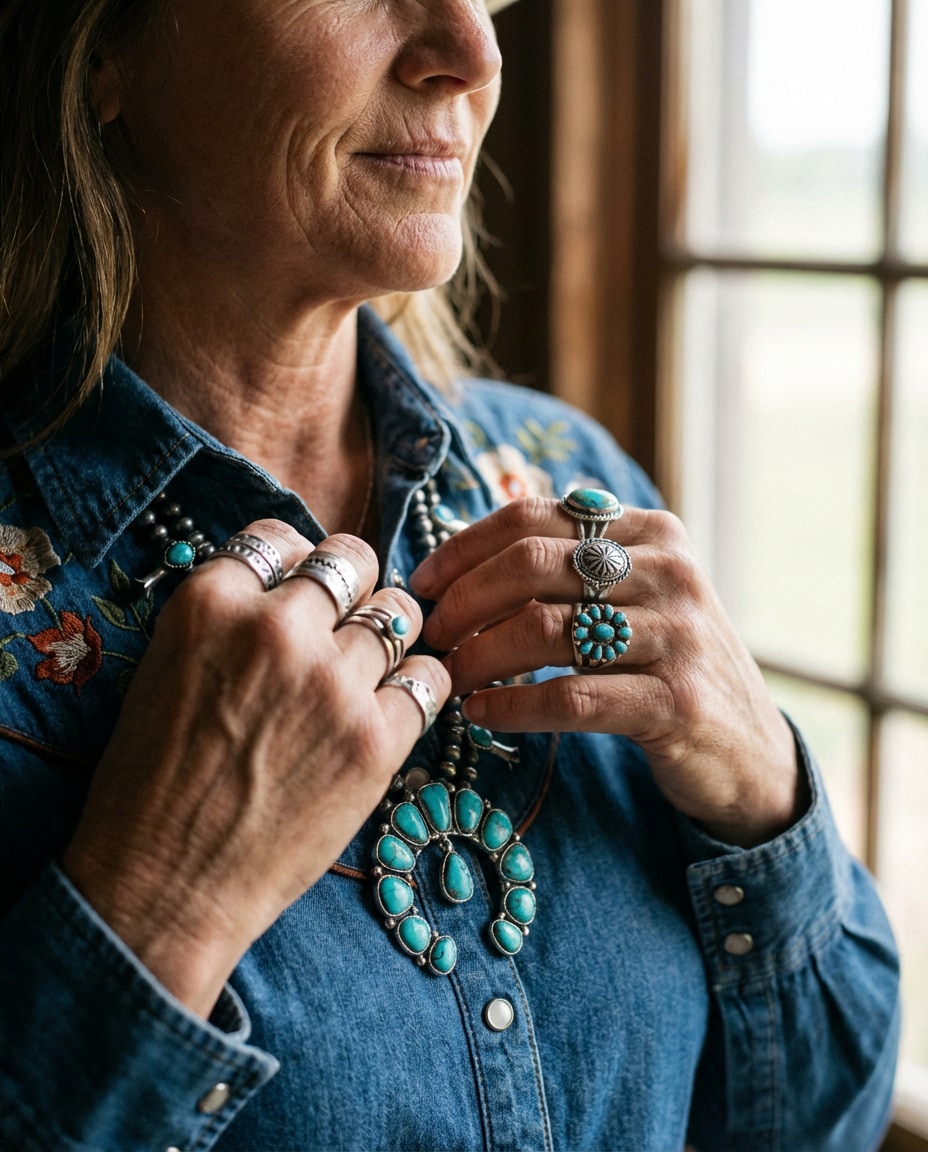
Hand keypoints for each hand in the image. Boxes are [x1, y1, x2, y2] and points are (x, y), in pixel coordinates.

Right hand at [63, 521, 449, 1016]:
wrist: (165, 885)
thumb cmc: (152, 783)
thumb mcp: (167, 668)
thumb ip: (230, 617)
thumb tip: (294, 587)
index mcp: (211, 602)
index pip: (283, 538)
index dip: (298, 563)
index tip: (303, 590)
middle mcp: (277, 628)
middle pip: (353, 560)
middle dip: (354, 584)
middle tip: (347, 619)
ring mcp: (333, 683)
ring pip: (399, 612)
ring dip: (388, 634)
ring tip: (368, 669)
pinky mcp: (376, 739)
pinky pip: (430, 677)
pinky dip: (420, 684)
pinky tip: (396, 703)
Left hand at [410, 498, 803, 848]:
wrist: (751, 752)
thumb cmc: (669, 668)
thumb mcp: (638, 598)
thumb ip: (574, 567)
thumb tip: (464, 560)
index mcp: (651, 533)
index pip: (535, 516)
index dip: (466, 546)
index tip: (424, 582)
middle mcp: (669, 572)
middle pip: (532, 564)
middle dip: (465, 599)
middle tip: (432, 634)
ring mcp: (677, 635)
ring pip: (545, 629)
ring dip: (479, 656)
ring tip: (449, 678)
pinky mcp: (675, 701)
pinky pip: (572, 696)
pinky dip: (514, 705)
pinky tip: (483, 714)